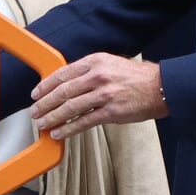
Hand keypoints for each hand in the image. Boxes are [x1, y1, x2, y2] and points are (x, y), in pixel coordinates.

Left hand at [30, 54, 167, 139]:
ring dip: (52, 117)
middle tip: (35, 111)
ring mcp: (104, 95)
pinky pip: (83, 122)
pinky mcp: (111, 112)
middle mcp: (98, 76)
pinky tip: (59, 133)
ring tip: (42, 124)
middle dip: (44, 103)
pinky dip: (68, 128)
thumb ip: (89, 71)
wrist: (160, 87)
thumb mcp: (110, 64)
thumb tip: (66, 83)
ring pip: (70, 107)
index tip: (36, 93)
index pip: (62, 73)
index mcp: (95, 61)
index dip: (45, 85)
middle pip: (63, 91)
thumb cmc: (136, 77)